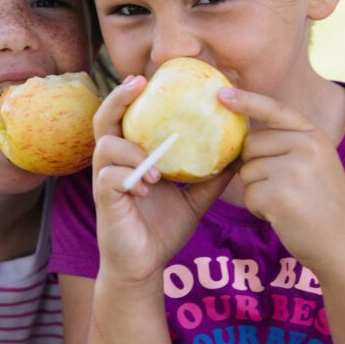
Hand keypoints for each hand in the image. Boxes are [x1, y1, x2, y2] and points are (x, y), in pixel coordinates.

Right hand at [91, 76, 231, 285]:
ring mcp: (105, 180)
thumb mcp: (194, 200)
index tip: (147, 77)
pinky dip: (130, 177)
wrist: (144, 266)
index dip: (131, 94)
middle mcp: (114, 162)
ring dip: (133, 151)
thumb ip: (211, 178)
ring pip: (106, 146)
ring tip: (157, 171)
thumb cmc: (162, 229)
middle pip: (104, 119)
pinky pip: (109, 177)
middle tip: (138, 83)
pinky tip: (148, 189)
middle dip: (118, 98)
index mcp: (132, 156)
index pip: (126, 117)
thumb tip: (240, 155)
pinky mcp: (103, 200)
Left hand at [217, 87, 344, 275]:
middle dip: (254, 166)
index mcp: (314, 135)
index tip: (220, 94)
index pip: (274, 109)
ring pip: (246, 171)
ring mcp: (292, 170)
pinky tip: (283, 216)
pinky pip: (249, 195)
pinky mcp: (278, 195)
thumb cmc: (324, 206)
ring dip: (258, 191)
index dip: (246, 100)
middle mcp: (306, 147)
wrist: (344, 245)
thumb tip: (242, 138)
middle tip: (281, 188)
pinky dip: (259, 209)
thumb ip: (288, 145)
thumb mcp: (316, 163)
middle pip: (251, 144)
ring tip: (287, 203)